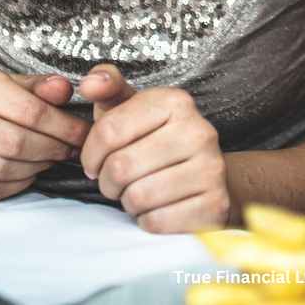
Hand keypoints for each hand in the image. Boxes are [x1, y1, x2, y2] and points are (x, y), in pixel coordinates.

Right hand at [0, 64, 87, 200]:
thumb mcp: (15, 85)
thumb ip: (42, 87)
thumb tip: (64, 89)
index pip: (28, 110)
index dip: (63, 126)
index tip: (83, 134)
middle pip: (14, 142)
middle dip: (50, 149)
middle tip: (68, 150)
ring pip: (0, 169)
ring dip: (35, 167)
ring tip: (49, 159)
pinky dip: (15, 184)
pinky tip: (27, 172)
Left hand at [78, 64, 231, 233]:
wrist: (207, 175)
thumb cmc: (157, 141)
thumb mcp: (132, 109)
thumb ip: (108, 89)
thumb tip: (89, 84)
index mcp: (176, 102)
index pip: (108, 131)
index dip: (90, 154)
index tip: (95, 162)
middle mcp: (199, 131)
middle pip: (120, 167)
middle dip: (108, 182)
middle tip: (116, 182)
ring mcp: (212, 168)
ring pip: (138, 197)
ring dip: (128, 201)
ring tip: (138, 192)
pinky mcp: (214, 204)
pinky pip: (157, 221)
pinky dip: (147, 220)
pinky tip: (157, 207)